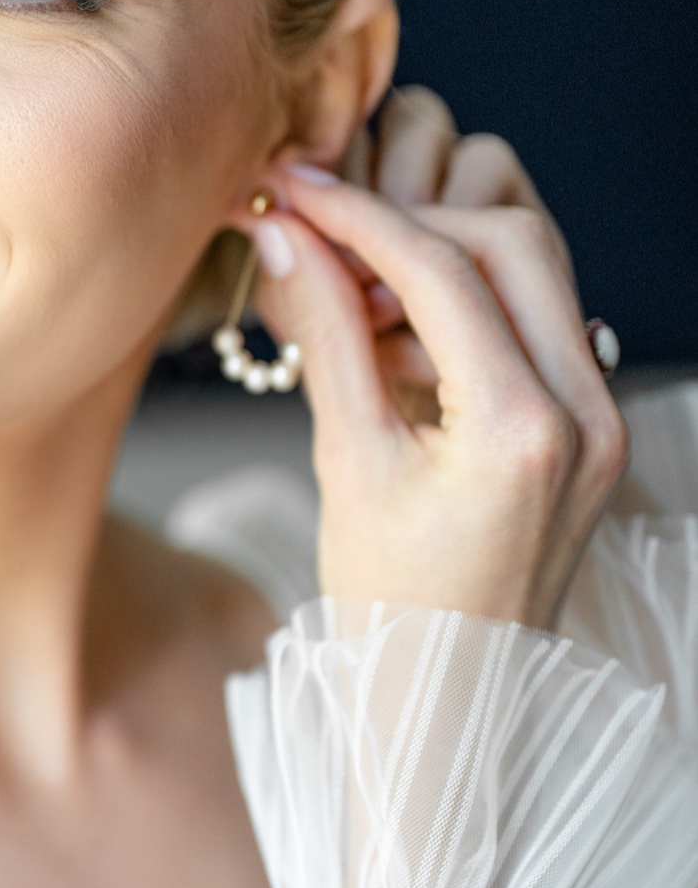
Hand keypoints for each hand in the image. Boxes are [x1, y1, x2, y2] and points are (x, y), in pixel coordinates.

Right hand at [246, 156, 626, 628]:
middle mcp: (587, 416)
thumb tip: (283, 231)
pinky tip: (404, 333)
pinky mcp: (597, 431)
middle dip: (413, 221)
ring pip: (537, 275)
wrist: (450, 697)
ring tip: (359, 289)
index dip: (360, 215)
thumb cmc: (390, 603)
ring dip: (448, 258)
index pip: (443, 270)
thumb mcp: (345, 462)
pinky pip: (545, 324)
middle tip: (327, 231)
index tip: (298, 190)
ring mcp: (604, 423)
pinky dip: (476, 305)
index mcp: (522, 432)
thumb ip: (324, 334)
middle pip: (510, 244)